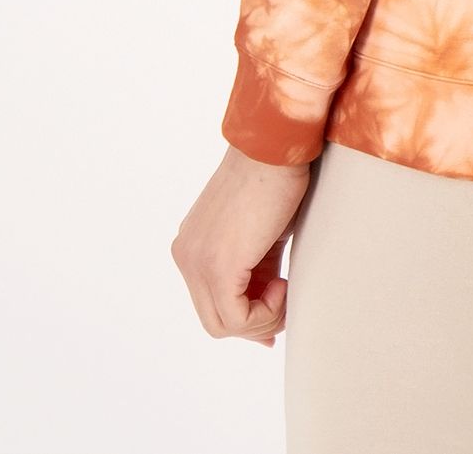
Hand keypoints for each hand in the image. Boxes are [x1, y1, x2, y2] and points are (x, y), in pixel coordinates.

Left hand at [172, 144, 313, 345]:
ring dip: (263, 318)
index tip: (278, 311)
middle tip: (286, 307)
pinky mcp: (217, 267)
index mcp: (192, 244)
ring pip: (222, 324)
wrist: (276, 148)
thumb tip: (271, 306)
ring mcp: (197, 262)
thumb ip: (256, 269)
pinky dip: (266, 313)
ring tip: (287, 287)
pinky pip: (237, 318)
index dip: (247, 317)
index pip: (211, 301)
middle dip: (254, 322)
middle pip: (214, 319)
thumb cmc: (277, 179)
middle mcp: (185, 255)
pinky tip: (283, 284)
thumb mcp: (261, 235)